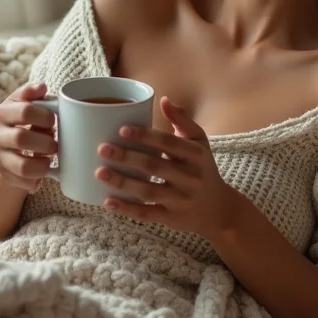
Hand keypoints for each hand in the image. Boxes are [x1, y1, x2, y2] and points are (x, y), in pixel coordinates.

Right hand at [0, 82, 57, 191]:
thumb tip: (41, 87)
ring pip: (22, 165)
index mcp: (2, 112)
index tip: (54, 120)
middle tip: (55, 144)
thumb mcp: (26, 103)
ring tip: (49, 160)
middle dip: (45, 142)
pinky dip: (38, 179)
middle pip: (22, 138)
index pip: (25, 111)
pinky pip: (24, 182)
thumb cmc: (24, 119)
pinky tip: (43, 172)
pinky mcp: (3, 174)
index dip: (45, 116)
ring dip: (42, 164)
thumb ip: (33, 94)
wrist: (7, 145)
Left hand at [94, 96, 236, 240]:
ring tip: (99, 172)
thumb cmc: (203, 168)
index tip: (122, 129)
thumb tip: (163, 99)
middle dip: (126, 157)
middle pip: (154, 167)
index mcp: (195, 155)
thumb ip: (182, 120)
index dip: (145, 136)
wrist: (219, 208)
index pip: (168, 144)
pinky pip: (147, 214)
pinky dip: (127, 209)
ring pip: (148, 192)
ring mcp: (180, 200)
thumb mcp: (199, 142)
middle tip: (102, 148)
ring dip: (122, 183)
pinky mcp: (171, 218)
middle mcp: (189, 178)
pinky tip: (107, 202)